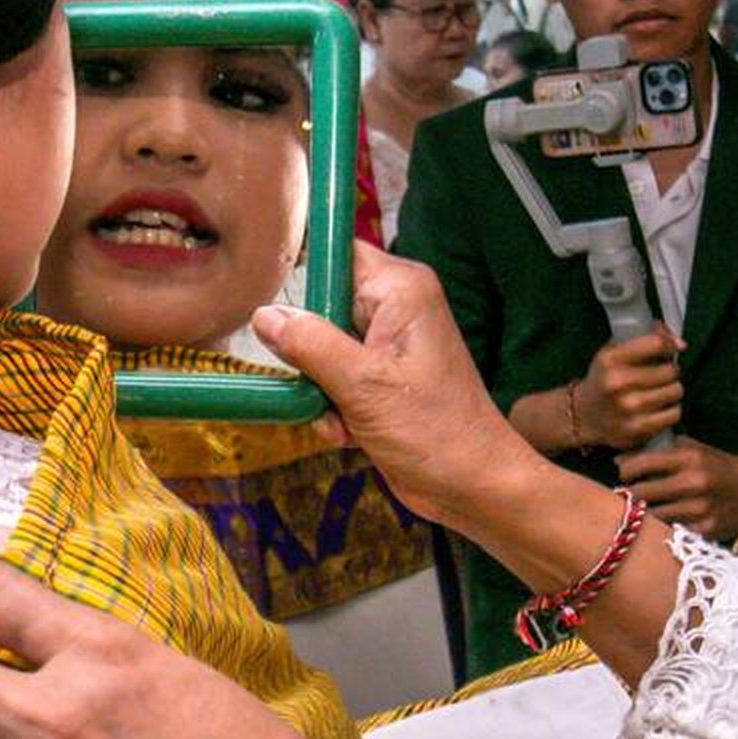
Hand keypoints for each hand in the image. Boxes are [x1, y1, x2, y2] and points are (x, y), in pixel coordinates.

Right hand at [252, 243, 536, 528]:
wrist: (473, 486)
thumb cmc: (436, 432)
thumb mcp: (363, 386)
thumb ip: (310, 345)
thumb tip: (264, 315)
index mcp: (401, 290)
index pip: (337, 253)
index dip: (302, 273)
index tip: (270, 302)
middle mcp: (395, 309)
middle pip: (321, 304)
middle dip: (307, 350)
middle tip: (314, 382)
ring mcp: (387, 346)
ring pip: (320, 347)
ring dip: (317, 387)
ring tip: (339, 417)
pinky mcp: (380, 379)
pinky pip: (333, 378)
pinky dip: (332, 406)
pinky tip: (348, 433)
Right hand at [562, 330, 683, 451]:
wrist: (583, 415)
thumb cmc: (605, 379)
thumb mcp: (614, 351)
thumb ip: (646, 338)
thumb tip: (680, 344)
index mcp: (610, 359)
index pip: (656, 344)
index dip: (669, 345)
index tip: (670, 350)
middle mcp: (617, 383)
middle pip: (670, 370)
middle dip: (669, 371)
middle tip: (659, 375)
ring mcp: (628, 409)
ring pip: (675, 391)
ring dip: (671, 390)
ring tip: (657, 392)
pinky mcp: (637, 430)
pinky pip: (674, 414)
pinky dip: (670, 410)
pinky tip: (657, 408)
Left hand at [616, 437, 737, 537]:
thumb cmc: (716, 466)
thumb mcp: (692, 449)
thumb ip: (658, 451)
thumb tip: (620, 460)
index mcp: (689, 458)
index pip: (640, 464)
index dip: (626, 470)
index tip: (625, 472)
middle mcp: (693, 483)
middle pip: (641, 492)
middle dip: (631, 492)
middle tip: (630, 492)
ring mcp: (699, 509)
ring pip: (652, 515)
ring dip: (645, 511)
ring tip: (645, 506)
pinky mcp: (704, 529)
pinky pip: (670, 529)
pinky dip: (664, 525)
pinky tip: (665, 519)